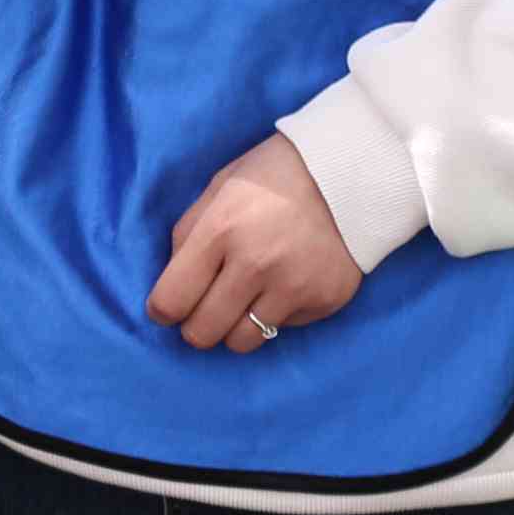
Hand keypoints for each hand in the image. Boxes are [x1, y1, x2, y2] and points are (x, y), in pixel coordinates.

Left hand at [148, 133, 366, 353]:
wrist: (350, 171)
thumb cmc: (273, 175)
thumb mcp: (219, 189)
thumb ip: (188, 236)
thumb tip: (172, 287)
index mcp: (220, 230)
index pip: (171, 300)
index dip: (163, 309)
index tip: (170, 305)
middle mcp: (255, 264)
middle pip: (202, 334)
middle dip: (196, 325)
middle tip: (206, 307)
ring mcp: (293, 287)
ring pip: (241, 343)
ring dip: (235, 327)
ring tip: (245, 299)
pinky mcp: (324, 301)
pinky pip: (284, 328)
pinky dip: (278, 313)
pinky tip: (287, 282)